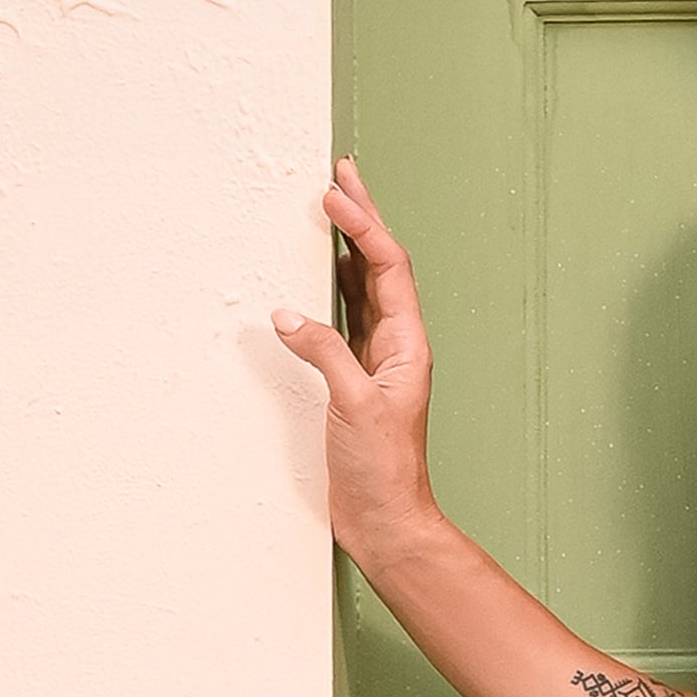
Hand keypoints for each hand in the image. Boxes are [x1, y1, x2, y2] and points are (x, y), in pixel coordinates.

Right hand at [270, 159, 438, 573]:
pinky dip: (329, 289)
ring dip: (345, 247)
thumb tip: (289, 316)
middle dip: (361, 219)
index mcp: (407, 344)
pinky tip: (315, 277)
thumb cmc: (384, 472)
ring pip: (361, 288)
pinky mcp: (353, 380)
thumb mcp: (354, 406)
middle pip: (378, 266)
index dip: (363, 226)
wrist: (386, 521)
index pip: (387, 267)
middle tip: (340, 175)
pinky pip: (343, 318)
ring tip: (329, 211)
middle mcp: (395, 345)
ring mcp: (374, 361)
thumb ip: (324, 355)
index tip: (334, 193)